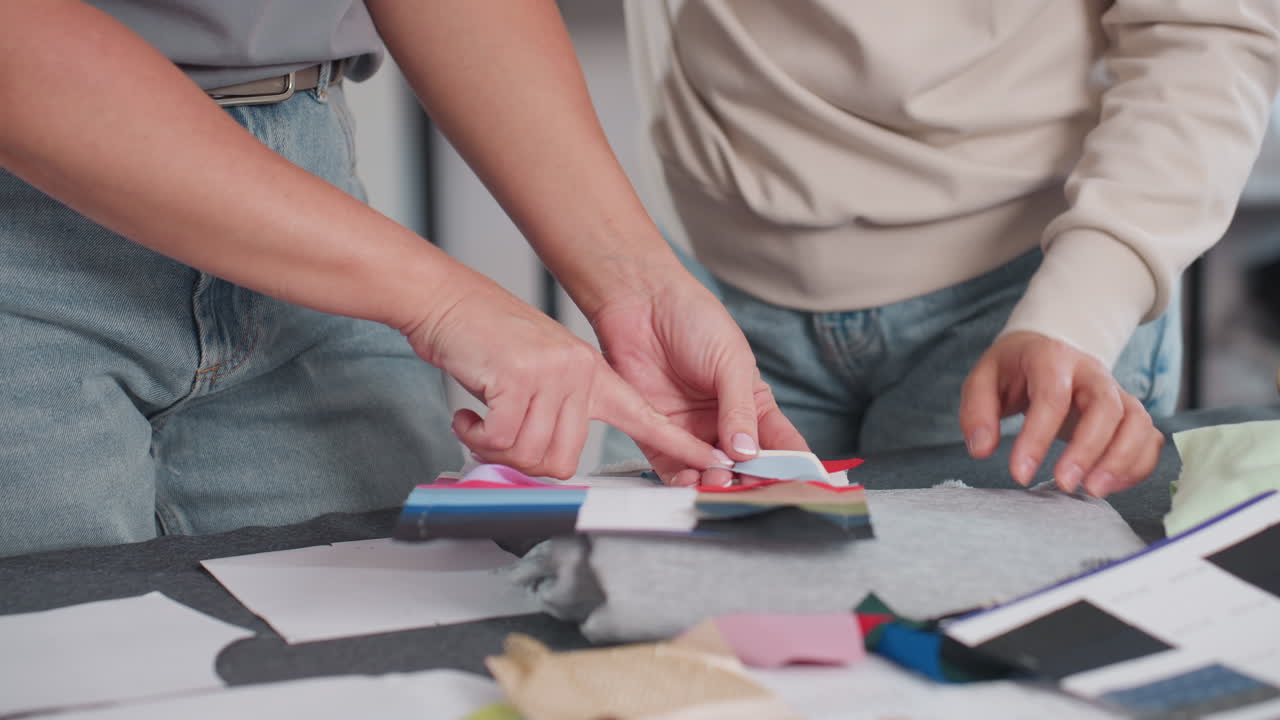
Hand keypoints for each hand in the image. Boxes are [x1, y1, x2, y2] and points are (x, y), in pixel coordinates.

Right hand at [405, 270, 722, 479]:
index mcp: (594, 378)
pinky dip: (475, 436)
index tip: (716, 466)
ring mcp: (552, 374)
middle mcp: (580, 375)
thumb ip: (560, 411)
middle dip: (521, 460)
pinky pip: (500, 438)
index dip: (681, 447)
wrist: (452, 303)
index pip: (647, 421)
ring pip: (531, 454)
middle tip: (497, 435)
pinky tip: (467, 415)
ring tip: (483, 419)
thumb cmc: (489, 342)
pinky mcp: (519, 375)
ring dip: (494, 447)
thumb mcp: (542, 373)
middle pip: (562, 462)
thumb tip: (555, 460)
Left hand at [589, 278, 808, 485]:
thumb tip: (748, 453)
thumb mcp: (731, 363)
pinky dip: (681, 481)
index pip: (780, 443)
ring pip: (708, 473)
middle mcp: (723, 424)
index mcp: (752, 405)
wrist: (642, 303)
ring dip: (715, 483)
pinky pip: (671, 468)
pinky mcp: (655, 435)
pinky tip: (689, 480)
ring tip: (717, 480)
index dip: (790, 466)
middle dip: (748, 481)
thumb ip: (740, 410)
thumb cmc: (695, 320)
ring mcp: (690, 432)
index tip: (797, 485)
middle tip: (747, 484)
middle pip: (744, 468)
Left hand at [959, 331, 1163, 495]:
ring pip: (1137, 422)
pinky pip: (1148, 438)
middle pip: (1106, 407)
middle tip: (1065, 485)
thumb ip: (977, 412)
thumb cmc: (1014, 368)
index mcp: (1052, 358)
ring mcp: (1116, 391)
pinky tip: (1109, 485)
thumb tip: (981, 450)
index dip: (1037, 437)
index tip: (1020, 473)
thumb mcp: (983, 378)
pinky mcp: (1129, 412)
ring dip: (1121, 460)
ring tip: (1093, 492)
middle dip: (1089, 450)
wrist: (1047, 347)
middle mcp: (1092, 373)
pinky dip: (1138, 464)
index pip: (1052, 397)